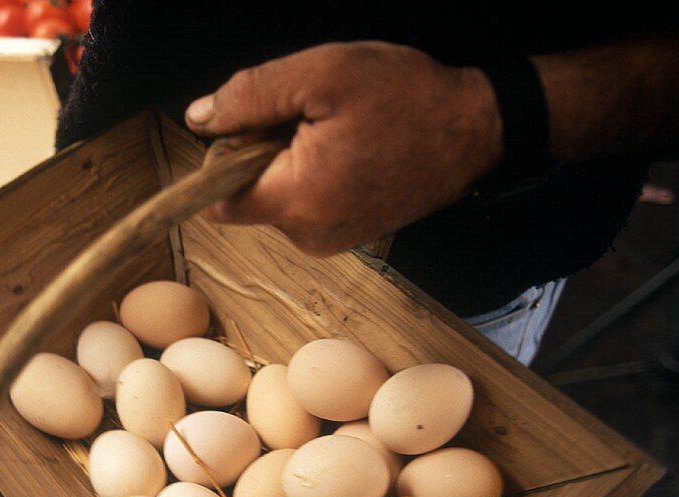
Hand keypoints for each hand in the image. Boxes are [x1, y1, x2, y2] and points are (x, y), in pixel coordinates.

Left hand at [185, 42, 502, 255]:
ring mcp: (330, 239)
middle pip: (247, 195)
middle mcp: (309, 234)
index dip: (223, 157)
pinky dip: (315, 172)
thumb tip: (201, 118)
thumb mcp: (321, 75)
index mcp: (297, 201)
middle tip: (310, 119)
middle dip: (263, 151)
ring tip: (338, 132)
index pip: (217, 201)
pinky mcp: (347, 233)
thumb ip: (250, 96)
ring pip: (277, 196)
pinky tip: (349, 149)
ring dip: (291, 160)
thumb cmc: (409, 99)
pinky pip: (306, 202)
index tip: (253, 126)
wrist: (478, 129)